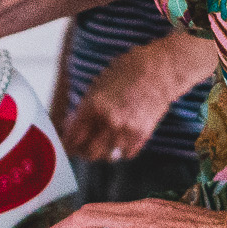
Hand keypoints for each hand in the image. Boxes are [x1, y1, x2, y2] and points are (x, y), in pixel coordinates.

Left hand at [61, 35, 216, 162]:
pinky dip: (121, 150)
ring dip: (102, 152)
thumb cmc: (126, 72)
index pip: (72, 139)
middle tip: (82, 147)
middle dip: (83, 151)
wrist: (159, 70)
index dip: (67, 145)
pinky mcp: (142, 135)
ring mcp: (126, 130)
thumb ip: (84, 109)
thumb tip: (72, 128)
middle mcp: (108, 121)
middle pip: (88, 153)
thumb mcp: (97, 86)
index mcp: (92, 106)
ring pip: (107, 157)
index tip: (67, 146)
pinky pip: (125, 154)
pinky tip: (120, 139)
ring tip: (102, 143)